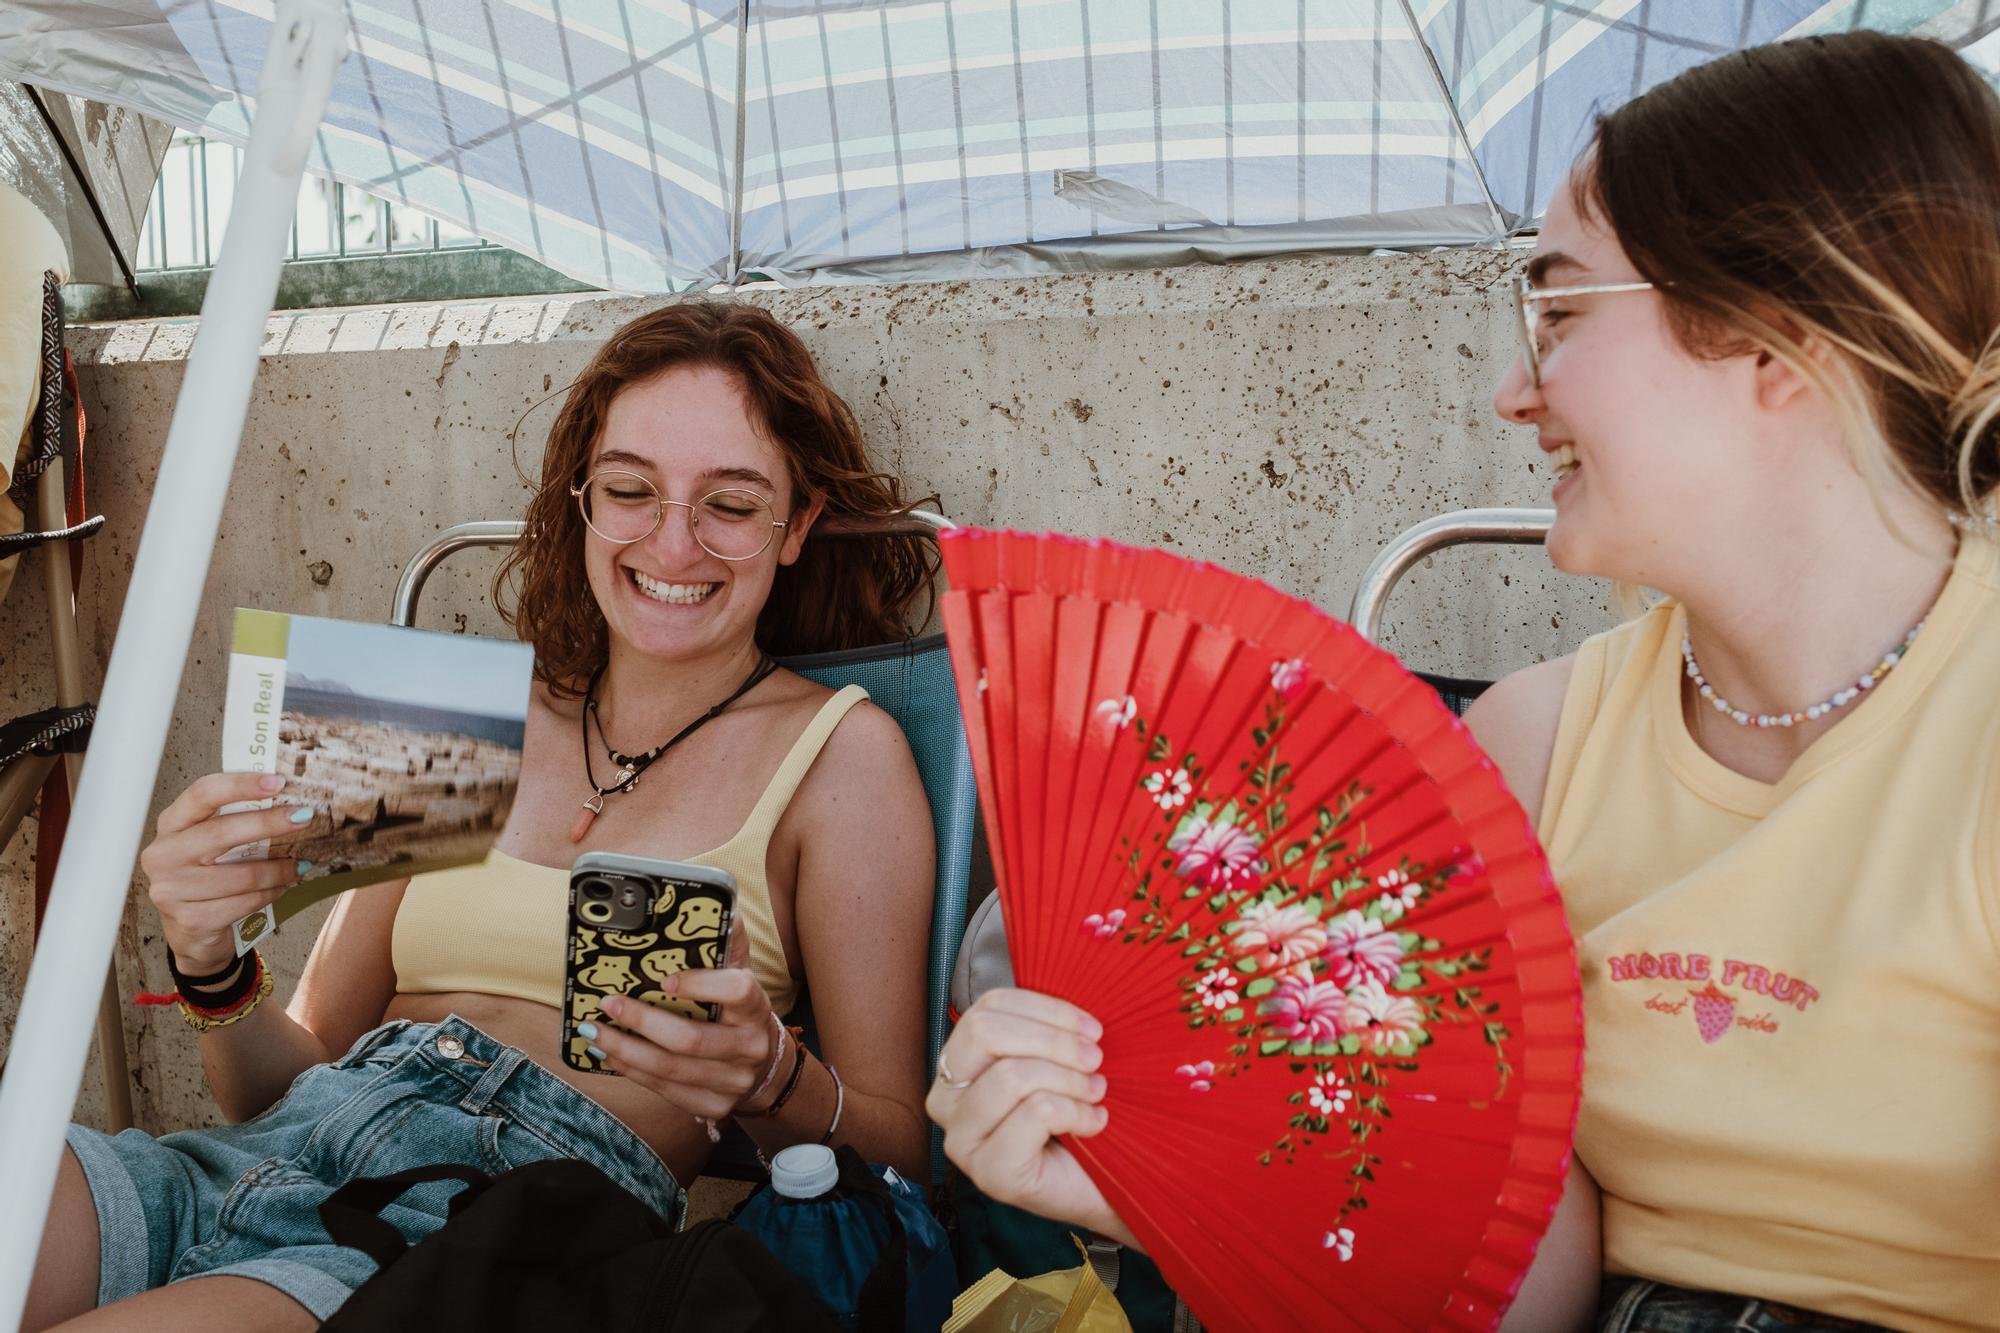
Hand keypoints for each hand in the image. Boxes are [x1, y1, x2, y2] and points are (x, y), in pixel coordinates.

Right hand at [140, 772, 312, 975]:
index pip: (202, 794)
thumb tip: (289, 802)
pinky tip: (283, 887)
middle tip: (303, 817)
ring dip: (279, 869)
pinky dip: (272, 893)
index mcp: (171, 825)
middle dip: (268, 823)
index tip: (278, 781)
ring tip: (300, 863)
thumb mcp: (213, 845)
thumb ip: (235, 821)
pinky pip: (244, 903)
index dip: (240, 784)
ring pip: (240, 875)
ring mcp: (171, 890)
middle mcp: (163, 855)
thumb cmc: (209, 876)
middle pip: (220, 832)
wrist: (193, 931)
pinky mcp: (189, 919)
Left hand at [586, 915, 779, 1120]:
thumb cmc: (742, 1011)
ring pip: (670, 1070)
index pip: (737, 992)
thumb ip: (728, 944)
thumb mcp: (742, 974)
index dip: (701, 984)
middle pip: (690, 1040)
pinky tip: (610, 1055)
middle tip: (607, 1004)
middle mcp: (748, 1047)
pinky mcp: (714, 1106)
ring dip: (625, 1051)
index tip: (664, 979)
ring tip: (594, 1032)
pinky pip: (665, 1091)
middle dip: (642, 1022)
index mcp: (756, 1008)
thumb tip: (722, 906)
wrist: (768, 1068)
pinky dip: (632, 1072)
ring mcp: (732, 1082)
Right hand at [926, 988, 1133, 1247]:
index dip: (1045, 1008)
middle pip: (985, 1034)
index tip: (1090, 1026)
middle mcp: (946, 1099)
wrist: (1105, 1185)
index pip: (988, 1008)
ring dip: (1069, 1080)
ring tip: (1097, 1092)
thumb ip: (1047, 1028)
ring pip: (1011, 1076)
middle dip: (1054, 1041)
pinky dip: (1077, 1112)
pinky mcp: (989, 1174)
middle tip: (1096, 1058)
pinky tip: (1095, 1123)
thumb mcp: (1057, 1060)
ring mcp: (961, 1141)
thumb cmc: (1079, 1117)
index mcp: (958, 1062)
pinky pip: (1034, 1114)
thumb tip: (1072, 984)